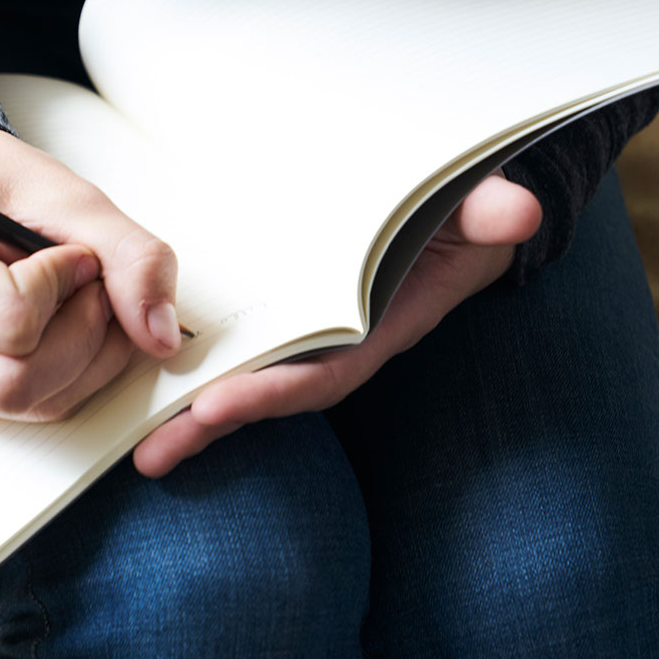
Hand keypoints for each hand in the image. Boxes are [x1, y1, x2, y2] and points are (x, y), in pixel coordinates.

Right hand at [0, 125, 182, 419]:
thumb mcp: (68, 195)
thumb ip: (129, 256)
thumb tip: (161, 336)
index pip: (12, 320)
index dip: (63, 285)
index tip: (68, 252)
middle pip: (18, 384)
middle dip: (82, 335)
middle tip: (88, 284)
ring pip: (33, 404)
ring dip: (87, 356)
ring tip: (79, 299)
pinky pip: (36, 407)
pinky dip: (74, 371)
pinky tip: (66, 324)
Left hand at [132, 172, 541, 476]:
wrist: (465, 210)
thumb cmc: (469, 207)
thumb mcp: (482, 204)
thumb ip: (491, 210)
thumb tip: (517, 211)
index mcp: (384, 324)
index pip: (326, 371)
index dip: (275, 391)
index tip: (219, 404)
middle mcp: (344, 340)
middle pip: (274, 391)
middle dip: (215, 423)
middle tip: (152, 454)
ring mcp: (314, 332)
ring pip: (251, 379)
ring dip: (195, 413)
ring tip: (141, 451)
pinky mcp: (290, 314)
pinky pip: (242, 350)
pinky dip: (198, 370)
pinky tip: (147, 386)